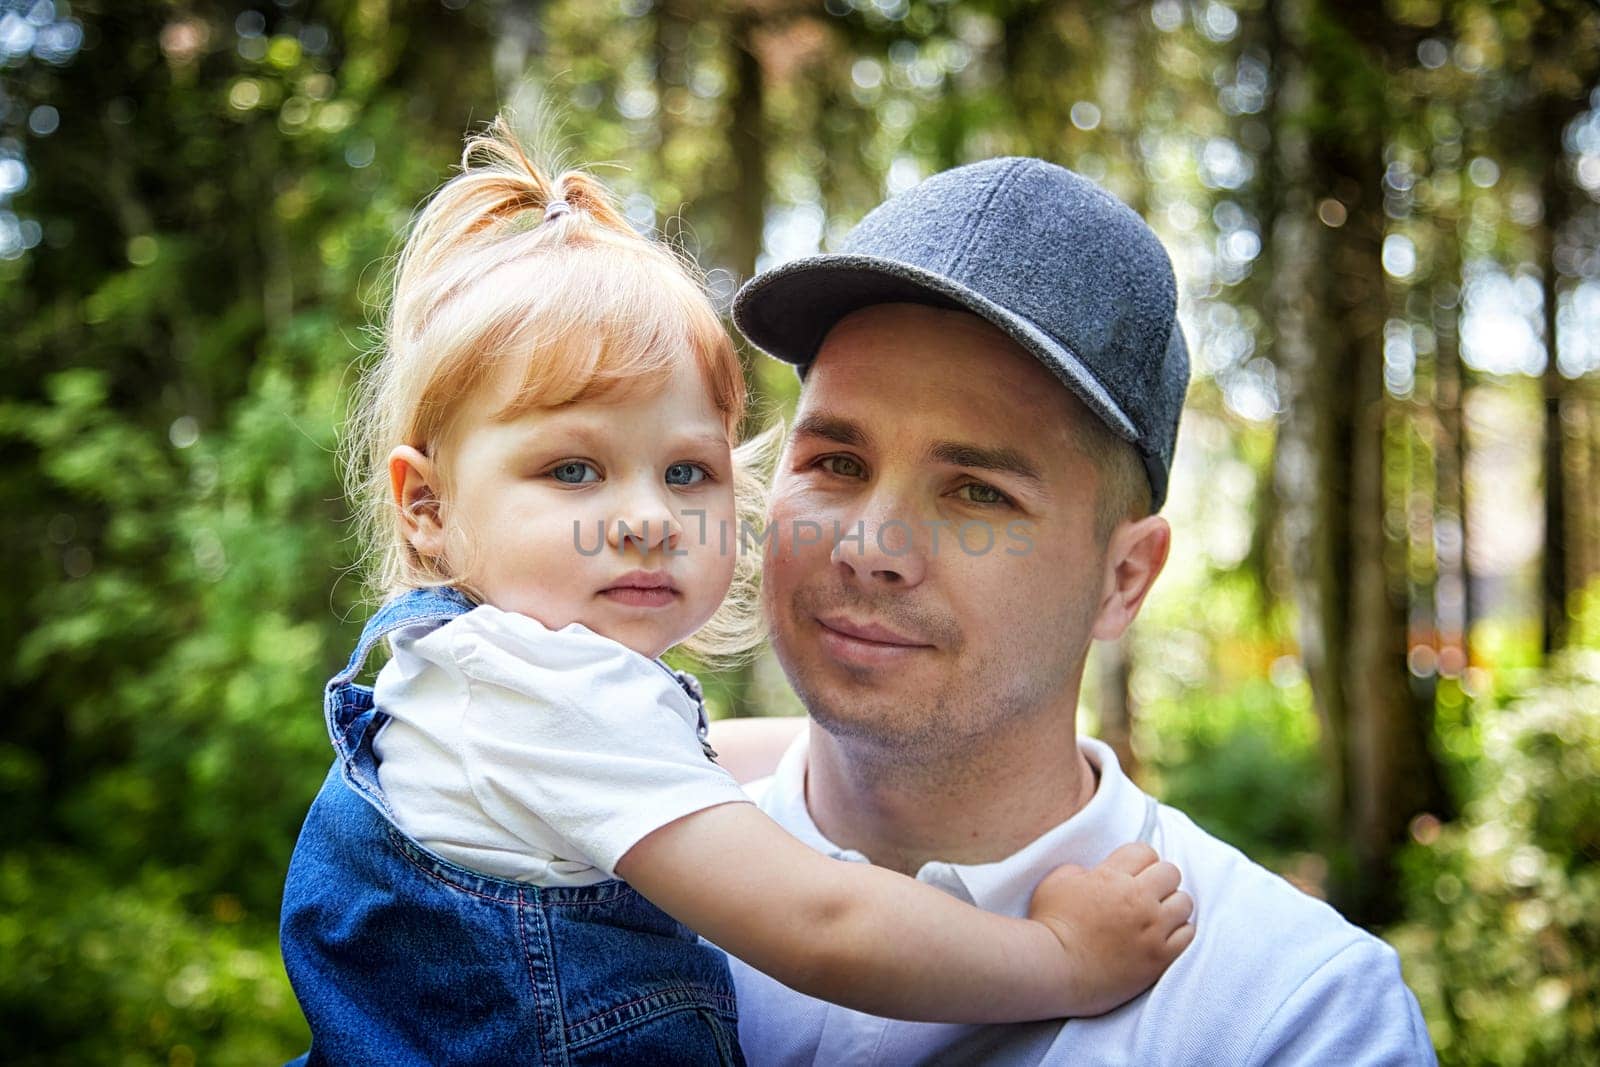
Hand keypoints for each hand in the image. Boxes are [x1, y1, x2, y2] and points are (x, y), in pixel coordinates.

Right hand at [1026, 842, 1193, 1016]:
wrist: (1054, 971)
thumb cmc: (1050, 925)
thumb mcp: (1056, 882)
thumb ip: (1082, 870)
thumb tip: (1096, 873)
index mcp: (1112, 877)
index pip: (1146, 851)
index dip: (1138, 860)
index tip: (1131, 873)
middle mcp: (1138, 900)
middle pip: (1171, 873)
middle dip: (1158, 879)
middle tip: (1144, 893)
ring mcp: (1152, 930)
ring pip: (1184, 902)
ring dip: (1171, 906)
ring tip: (1156, 915)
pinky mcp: (1159, 958)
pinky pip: (1187, 934)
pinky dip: (1178, 932)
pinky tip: (1162, 936)